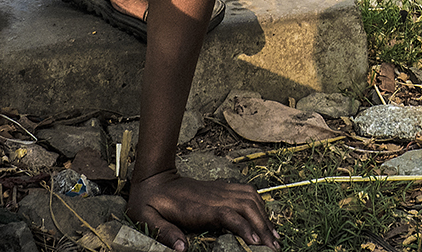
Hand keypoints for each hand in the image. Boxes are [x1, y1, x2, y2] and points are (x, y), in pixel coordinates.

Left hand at [127, 171, 279, 251]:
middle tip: (274, 246)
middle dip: (262, 226)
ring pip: (249, 199)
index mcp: (197, 208)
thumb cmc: (149, 202)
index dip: (243, 227)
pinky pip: (246, 192)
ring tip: (274, 235)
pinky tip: (264, 217)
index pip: (227, 215)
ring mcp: (218, 190)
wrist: (154, 177)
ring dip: (264, 215)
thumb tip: (183, 250)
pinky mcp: (221, 188)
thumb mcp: (147, 218)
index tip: (255, 242)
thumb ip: (164, 232)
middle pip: (245, 207)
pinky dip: (259, 203)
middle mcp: (213, 197)